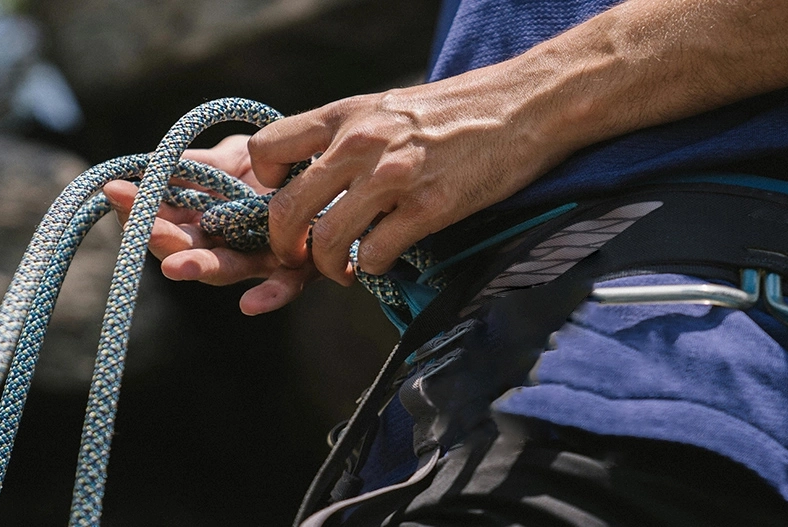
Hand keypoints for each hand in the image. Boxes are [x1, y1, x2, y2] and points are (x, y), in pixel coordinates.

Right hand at [103, 134, 319, 314]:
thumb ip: (197, 168)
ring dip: (200, 268)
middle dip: (164, 241)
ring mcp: (264, 259)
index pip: (167, 223)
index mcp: (207, 223)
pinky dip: (270, 297)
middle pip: (191, 249)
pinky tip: (250, 306)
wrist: (332, 164)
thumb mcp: (232, 159)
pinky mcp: (304, 266)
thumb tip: (149, 167)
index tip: (116, 192)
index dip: (141, 212)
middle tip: (142, 230)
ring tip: (176, 267)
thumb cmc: (276, 165)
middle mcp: (231, 246)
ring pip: (227, 269)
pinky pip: (286, 285)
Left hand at [247, 63, 585, 284]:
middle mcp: (359, 143)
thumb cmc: (458, 110)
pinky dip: (373, 267)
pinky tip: (382, 261)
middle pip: (286, 209)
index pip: (267, 149)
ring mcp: (392, 176)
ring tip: (344, 270)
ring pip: (327, 240)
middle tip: (298, 258)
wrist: (524, 105)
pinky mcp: (428, 207)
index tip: (282, 203)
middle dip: (284, 246)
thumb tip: (318, 173)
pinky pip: (377, 253)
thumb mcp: (388, 107)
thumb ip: (349, 136)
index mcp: (345, 115)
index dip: (263, 186)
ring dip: (329, 266)